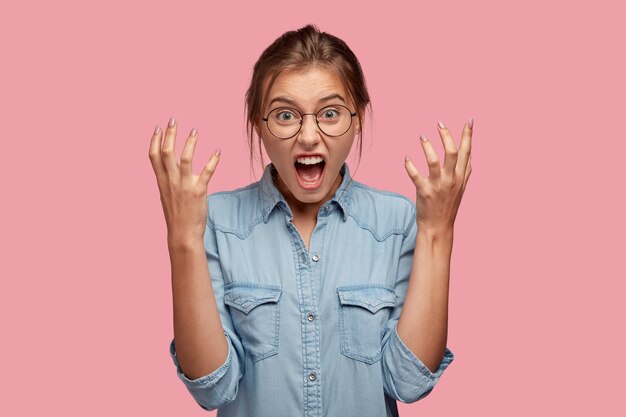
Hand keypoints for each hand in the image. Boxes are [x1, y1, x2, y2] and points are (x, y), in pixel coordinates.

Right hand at [148, 117, 220, 243]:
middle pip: (166, 153)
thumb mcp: (166, 196)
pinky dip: (213, 160)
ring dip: (190, 143)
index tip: (158, 127)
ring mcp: (184, 186)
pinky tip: (218, 151)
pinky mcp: (198, 191)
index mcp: (161, 182)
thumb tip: (167, 171)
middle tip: (173, 120)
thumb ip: (167, 182)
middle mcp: (170, 181)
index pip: (153, 157)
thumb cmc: (176, 216)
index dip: (155, 141)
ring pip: (184, 158)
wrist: (182, 234)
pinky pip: (207, 172)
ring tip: (195, 130)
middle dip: (170, 135)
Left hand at [404, 118, 472, 232]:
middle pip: (452, 153)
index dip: (468, 136)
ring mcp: (438, 186)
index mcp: (461, 177)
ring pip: (434, 161)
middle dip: (446, 135)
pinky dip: (409, 165)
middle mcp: (452, 179)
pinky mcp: (424, 192)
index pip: (467, 152)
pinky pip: (415, 175)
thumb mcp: (461, 186)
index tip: (470, 120)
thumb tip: (469, 151)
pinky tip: (406, 158)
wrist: (439, 226)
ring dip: (427, 146)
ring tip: (422, 136)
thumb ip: (465, 169)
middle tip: (439, 123)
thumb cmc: (449, 204)